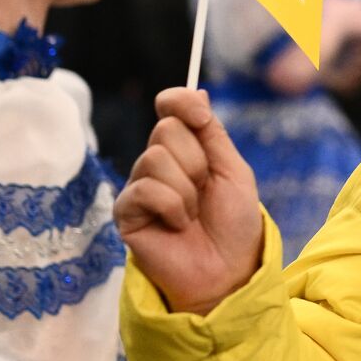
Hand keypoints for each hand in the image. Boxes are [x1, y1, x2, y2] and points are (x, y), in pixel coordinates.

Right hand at [116, 89, 263, 314]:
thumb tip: (198, 91)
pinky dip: (172, 207)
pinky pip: (145, 189)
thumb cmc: (234, 223)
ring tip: (192, 214)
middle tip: (205, 190)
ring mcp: (140, 186)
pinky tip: (177, 226)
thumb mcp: (233, 170)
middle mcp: (158, 162)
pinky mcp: (126, 212)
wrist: (228, 269)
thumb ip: (212, 132)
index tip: (201, 115)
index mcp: (186, 148)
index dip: (181, 102)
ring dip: (186, 189)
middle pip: (166, 130)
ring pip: (155, 157)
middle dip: (196, 160)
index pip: (170, 107)